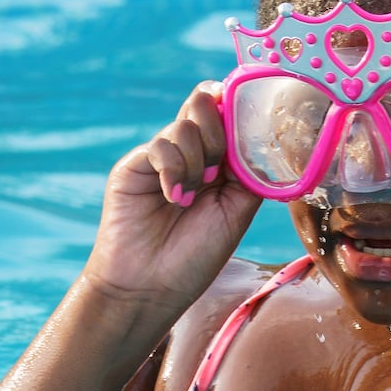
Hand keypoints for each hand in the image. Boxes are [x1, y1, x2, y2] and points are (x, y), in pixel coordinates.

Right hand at [84, 81, 261, 314]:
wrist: (152, 287)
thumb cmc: (196, 254)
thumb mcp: (237, 210)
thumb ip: (248, 171)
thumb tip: (257, 135)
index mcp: (216, 159)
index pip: (226, 111)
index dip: (237, 106)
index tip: (248, 121)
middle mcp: (188, 151)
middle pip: (205, 103)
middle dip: (218, 132)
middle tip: (214, 173)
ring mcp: (161, 156)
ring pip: (185, 125)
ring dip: (196, 161)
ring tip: (190, 198)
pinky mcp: (134, 165)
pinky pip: (160, 145)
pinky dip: (173, 171)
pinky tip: (173, 198)